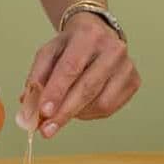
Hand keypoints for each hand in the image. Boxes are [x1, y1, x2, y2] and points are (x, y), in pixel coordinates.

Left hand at [23, 13, 140, 137]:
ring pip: (101, 102)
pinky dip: (90, 113)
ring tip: (63, 111)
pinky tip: (81, 106)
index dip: (57, 92)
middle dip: (64, 112)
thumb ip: (36, 80)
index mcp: (88, 35)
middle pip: (87, 88)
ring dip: (77, 114)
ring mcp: (127, 65)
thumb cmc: (70, 46)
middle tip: (46, 130)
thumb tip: (28, 112)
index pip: (71, 68)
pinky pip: (110, 108)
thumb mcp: (47, 54)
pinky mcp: (134, 81)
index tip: (43, 113)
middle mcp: (113, 48)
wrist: (97, 33)